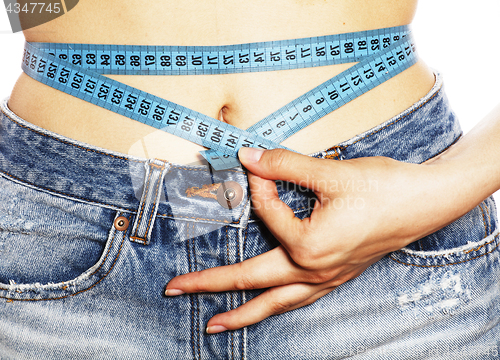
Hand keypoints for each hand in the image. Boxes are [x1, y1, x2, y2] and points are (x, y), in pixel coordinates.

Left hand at [166, 147, 471, 333]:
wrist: (424, 202)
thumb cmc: (382, 187)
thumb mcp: (330, 172)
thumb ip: (284, 165)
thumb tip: (250, 158)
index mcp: (307, 246)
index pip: (267, 212)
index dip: (261, 183)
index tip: (260, 164)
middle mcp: (313, 270)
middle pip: (251, 281)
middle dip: (209, 285)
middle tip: (175, 289)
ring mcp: (326, 279)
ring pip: (276, 304)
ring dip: (242, 314)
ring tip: (214, 326)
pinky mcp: (337, 277)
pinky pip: (299, 300)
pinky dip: (277, 307)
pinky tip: (270, 308)